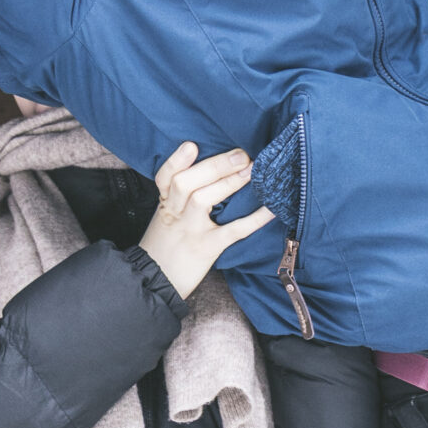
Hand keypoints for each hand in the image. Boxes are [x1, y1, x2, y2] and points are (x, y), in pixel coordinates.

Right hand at [140, 143, 273, 300]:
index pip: (165, 177)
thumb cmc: (165, 246)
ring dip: (228, 182)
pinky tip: (270, 208)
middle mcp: (175, 213)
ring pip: (203, 199)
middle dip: (215, 165)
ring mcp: (190, 230)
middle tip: (242, 154)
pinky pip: (232, 231)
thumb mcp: (165, 216)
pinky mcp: (207, 248)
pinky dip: (254, 219)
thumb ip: (178, 196)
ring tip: (251, 170)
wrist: (157, 282)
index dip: (176, 160)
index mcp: (165, 203)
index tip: (192, 145)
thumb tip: (206, 169)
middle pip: (186, 182)